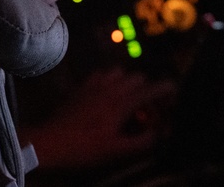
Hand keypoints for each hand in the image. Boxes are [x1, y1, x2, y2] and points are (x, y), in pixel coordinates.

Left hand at [20, 67, 176, 170]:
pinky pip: (100, 74)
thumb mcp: (116, 151)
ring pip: (119, 72)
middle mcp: (110, 89)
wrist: (49, 142)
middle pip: (137, 78)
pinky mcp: (81, 87)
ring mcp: (94, 85)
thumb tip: (159, 134)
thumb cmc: (84, 149)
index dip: (165, 89)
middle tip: (147, 106)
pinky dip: (108, 80)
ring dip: (127, 82)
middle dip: (146, 89)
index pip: (150, 90)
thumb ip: (142, 142)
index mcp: (121, 104)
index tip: (175, 90)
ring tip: (127, 99)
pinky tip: (105, 93)